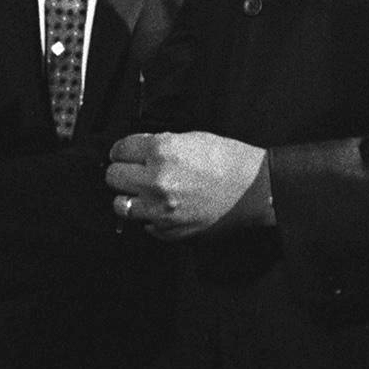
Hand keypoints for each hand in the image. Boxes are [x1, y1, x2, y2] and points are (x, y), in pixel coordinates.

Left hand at [105, 132, 267, 238]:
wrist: (254, 189)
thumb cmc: (229, 161)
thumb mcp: (191, 138)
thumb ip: (159, 145)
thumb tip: (137, 152)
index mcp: (162, 151)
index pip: (120, 150)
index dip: (122, 150)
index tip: (125, 153)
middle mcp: (157, 181)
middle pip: (113, 177)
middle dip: (122, 171)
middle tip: (132, 170)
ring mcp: (161, 209)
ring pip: (120, 205)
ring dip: (129, 196)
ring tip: (143, 191)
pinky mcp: (169, 231)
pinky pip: (144, 224)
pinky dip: (149, 216)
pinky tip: (163, 207)